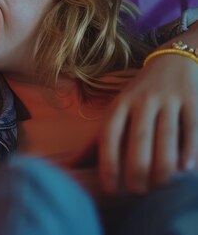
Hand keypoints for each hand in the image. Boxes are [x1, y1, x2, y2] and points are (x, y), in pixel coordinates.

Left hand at [98, 53, 197, 193]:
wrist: (173, 62)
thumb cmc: (137, 97)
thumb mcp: (114, 112)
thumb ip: (95, 141)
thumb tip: (68, 167)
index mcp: (119, 104)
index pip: (110, 134)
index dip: (108, 162)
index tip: (110, 188)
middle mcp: (142, 101)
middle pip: (139, 138)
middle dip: (137, 168)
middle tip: (137, 192)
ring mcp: (168, 100)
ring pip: (167, 135)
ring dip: (164, 164)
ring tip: (160, 186)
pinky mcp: (191, 101)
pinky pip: (191, 128)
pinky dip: (189, 149)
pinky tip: (185, 169)